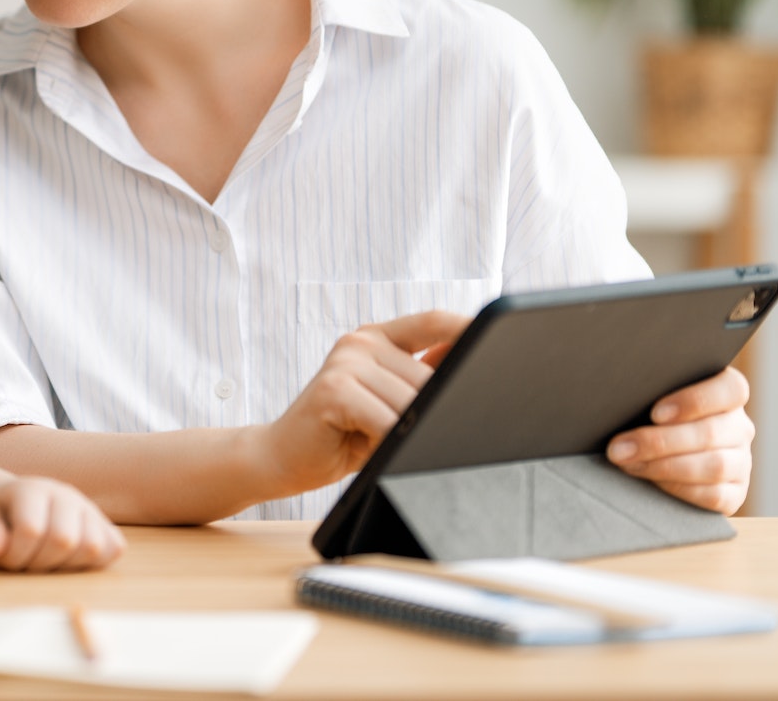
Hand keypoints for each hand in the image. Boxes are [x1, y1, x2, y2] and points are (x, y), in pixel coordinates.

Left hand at [0, 476, 124, 572]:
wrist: (22, 503)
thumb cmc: (3, 517)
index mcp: (32, 490)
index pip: (31, 529)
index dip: (16, 555)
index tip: (7, 559)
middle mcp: (66, 495)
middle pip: (64, 540)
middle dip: (42, 564)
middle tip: (29, 564)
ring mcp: (89, 509)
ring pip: (92, 547)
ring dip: (67, 567)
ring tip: (49, 562)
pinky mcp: (106, 525)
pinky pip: (114, 549)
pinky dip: (94, 563)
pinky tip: (71, 561)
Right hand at [258, 310, 470, 497]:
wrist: (278, 455)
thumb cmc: (338, 433)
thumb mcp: (386, 403)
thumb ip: (419, 377)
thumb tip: (469, 365)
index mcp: (376, 338)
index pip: (432, 322)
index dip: (466, 327)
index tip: (499, 338)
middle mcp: (360, 341)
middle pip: (428, 376)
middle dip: (432, 413)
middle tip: (420, 439)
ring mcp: (345, 361)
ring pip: (411, 402)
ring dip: (408, 434)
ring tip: (383, 446)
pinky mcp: (333, 389)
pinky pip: (386, 421)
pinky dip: (389, 442)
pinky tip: (370, 448)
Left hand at [607, 366, 752, 514]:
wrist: (653, 453)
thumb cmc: (647, 413)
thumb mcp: (651, 396)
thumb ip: (649, 390)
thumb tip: (619, 392)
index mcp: (727, 394)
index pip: (731, 390)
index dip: (695, 400)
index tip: (655, 413)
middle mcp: (740, 427)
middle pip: (712, 432)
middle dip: (659, 442)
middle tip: (619, 447)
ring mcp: (742, 462)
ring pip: (715, 466)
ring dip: (664, 467)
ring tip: (627, 463)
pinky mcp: (735, 492)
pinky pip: (714, 495)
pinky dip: (678, 488)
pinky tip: (650, 481)